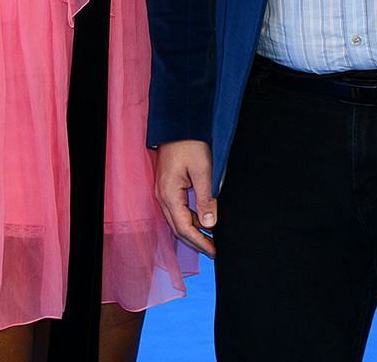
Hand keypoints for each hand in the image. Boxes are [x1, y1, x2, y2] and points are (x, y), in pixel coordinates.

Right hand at [153, 139, 216, 257]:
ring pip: (177, 220)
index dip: (200, 241)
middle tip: (213, 251)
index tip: (214, 250)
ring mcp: (162, 192)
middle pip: (177, 228)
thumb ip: (206, 199)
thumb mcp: (203, 171)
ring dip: (192, 231)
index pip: (184, 228)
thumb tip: (210, 224)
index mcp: (169, 195)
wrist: (179, 125)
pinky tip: (202, 222)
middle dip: (195, 242)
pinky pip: (177, 210)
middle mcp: (162, 197)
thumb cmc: (191, 144)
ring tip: (209, 240)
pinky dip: (189, 219)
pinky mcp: (167, 187)